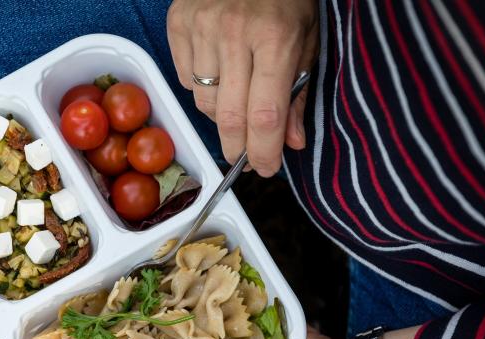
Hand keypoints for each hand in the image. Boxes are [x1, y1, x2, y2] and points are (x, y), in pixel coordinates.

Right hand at [166, 0, 318, 175]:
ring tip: (236, 106)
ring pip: (204, 102)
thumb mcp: (307, 39)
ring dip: (221, 117)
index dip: (265, 151)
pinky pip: (185, 79)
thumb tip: (290, 142)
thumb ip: (298, 93)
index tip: (268, 169)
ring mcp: (200, 27)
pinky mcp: (177, 23)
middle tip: (245, 159)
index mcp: (276, 37)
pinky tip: (218, 76)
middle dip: (237, 148)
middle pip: (228, 117)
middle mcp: (233, 33)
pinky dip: (202, 89)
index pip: (265, 114)